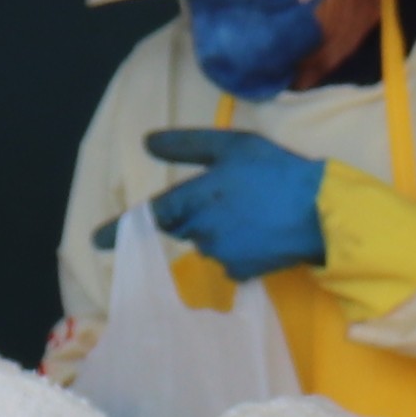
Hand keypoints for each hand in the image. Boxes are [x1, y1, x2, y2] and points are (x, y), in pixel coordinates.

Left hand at [138, 127, 327, 277]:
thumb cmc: (276, 172)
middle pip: (183, 226)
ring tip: (254, 210)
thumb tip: (147, 144)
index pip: (150, 215)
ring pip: (207, 242)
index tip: (94, 241)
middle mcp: (200, 231)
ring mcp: (220, 255)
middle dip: (196, 213)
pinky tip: (262, 232)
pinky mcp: (241, 272)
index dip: (119, 228)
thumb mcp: (233, 146)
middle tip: (234, 195)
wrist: (321, 213)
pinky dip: (239, 247)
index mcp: (195, 198)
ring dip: (220, 228)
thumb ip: (187, 145)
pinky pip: (229, 260)